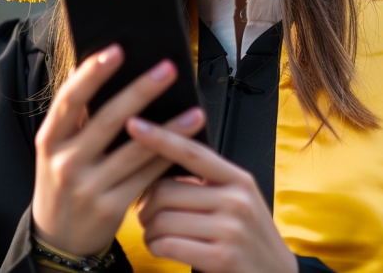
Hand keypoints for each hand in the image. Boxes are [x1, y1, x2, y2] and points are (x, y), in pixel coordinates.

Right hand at [32, 45, 205, 256]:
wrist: (58, 240)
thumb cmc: (62, 179)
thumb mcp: (56, 146)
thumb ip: (72, 111)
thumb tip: (84, 64)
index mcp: (50, 140)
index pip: (69, 99)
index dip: (92, 74)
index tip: (116, 50)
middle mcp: (65, 162)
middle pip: (108, 120)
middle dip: (141, 91)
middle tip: (168, 69)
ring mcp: (88, 187)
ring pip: (135, 150)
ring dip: (169, 130)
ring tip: (195, 110)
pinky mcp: (110, 208)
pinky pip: (146, 177)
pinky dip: (168, 157)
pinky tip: (188, 143)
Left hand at [127, 117, 297, 272]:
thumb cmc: (248, 235)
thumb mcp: (239, 199)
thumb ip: (208, 182)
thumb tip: (160, 166)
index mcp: (238, 178)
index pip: (192, 152)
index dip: (161, 137)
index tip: (134, 124)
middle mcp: (236, 199)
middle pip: (167, 191)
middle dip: (147, 206)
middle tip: (145, 215)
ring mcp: (230, 229)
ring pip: (164, 220)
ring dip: (149, 231)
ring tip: (153, 235)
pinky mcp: (222, 257)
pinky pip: (169, 245)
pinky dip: (156, 248)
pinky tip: (161, 248)